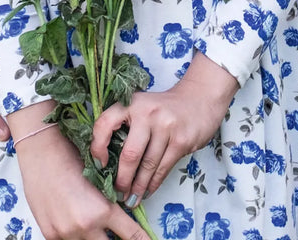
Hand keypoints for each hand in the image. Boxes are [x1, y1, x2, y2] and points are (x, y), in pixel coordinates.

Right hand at [13, 120, 150, 239]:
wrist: (42, 152)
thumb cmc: (72, 157)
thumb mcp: (99, 179)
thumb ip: (109, 203)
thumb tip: (121, 214)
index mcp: (103, 210)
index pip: (131, 235)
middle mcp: (86, 226)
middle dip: (114, 238)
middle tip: (116, 230)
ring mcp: (66, 234)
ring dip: (94, 236)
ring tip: (91, 219)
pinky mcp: (51, 235)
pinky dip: (75, 235)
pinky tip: (73, 220)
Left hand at [90, 52, 238, 204]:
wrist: (200, 98)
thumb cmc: (163, 108)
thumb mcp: (142, 107)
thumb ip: (126, 126)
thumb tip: (107, 162)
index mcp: (132, 103)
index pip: (105, 123)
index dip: (97, 147)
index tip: (99, 165)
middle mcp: (148, 112)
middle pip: (130, 154)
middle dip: (122, 179)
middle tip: (118, 193)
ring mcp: (166, 126)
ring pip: (148, 165)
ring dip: (138, 187)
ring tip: (131, 199)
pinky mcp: (181, 140)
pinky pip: (163, 168)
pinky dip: (153, 183)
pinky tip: (147, 191)